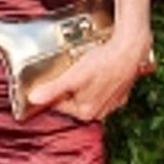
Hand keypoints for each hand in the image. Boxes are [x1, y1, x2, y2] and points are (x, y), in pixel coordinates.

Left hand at [25, 33, 153, 123]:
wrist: (130, 50)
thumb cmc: (103, 63)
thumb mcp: (72, 76)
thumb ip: (52, 89)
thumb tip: (33, 99)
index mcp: (86, 112)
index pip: (59, 104)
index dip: (53, 90)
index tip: (52, 78)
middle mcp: (100, 112)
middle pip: (74, 101)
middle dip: (69, 88)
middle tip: (70, 71)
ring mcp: (112, 103)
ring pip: (88, 95)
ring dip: (83, 84)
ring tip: (83, 68)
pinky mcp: (121, 93)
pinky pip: (103, 90)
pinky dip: (98, 82)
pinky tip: (98, 70)